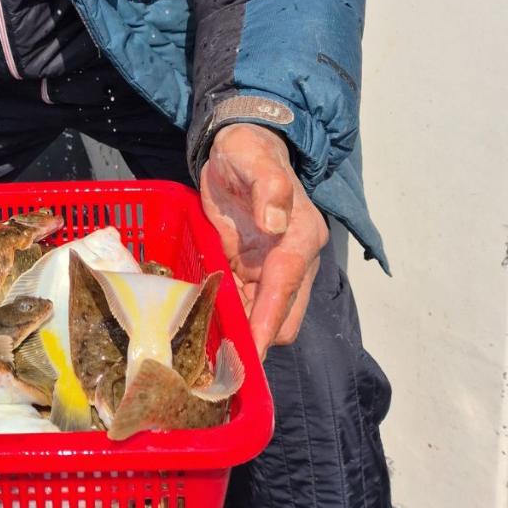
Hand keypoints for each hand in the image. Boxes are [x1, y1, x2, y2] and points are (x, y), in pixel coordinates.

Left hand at [200, 122, 327, 359]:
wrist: (240, 147)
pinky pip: (246, 308)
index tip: (251, 353)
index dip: (267, 320)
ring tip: (207, 356)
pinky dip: (232, 321)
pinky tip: (207, 331)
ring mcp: (275, 270)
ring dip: (242, 335)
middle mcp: (295, 260)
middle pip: (282, 316)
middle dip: (256, 339)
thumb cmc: (247, 151)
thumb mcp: (252, 157)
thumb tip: (275, 220)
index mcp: (301, 236)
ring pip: (264, 319)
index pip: (285, 286)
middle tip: (218, 359)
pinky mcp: (255, 272)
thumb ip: (268, 185)